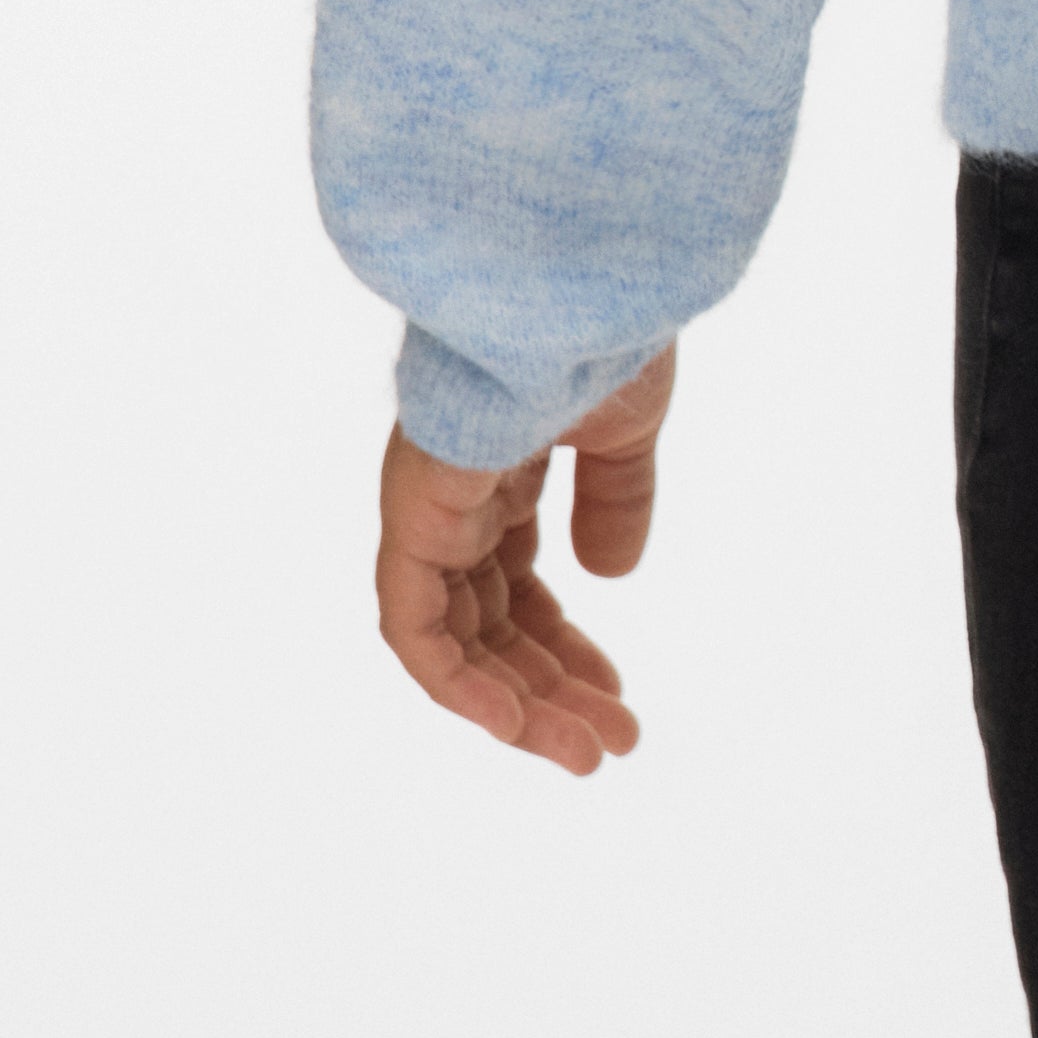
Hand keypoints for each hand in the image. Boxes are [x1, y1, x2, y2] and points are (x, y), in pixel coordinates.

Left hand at [372, 343, 674, 775]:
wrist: (575, 283)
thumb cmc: (604, 327)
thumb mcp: (626, 427)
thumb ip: (615, 498)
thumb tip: (608, 576)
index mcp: (502, 463)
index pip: (517, 580)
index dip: (563, 644)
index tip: (619, 692)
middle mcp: (455, 492)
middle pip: (489, 621)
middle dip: (549, 689)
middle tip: (613, 745)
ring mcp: (428, 504)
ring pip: (454, 639)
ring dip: (516, 705)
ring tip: (589, 753)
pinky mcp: (412, 514)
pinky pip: (414, 628)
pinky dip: (457, 686)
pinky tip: (518, 727)